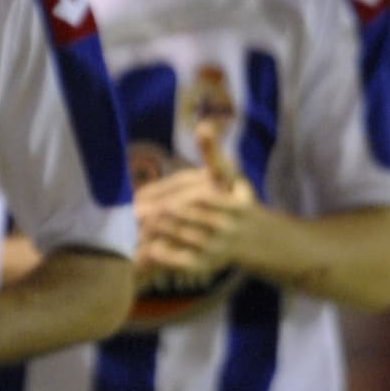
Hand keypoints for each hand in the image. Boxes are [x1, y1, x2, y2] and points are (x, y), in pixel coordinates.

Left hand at [134, 121, 255, 283]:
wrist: (253, 237)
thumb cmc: (230, 195)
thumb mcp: (227, 172)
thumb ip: (212, 151)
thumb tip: (204, 127)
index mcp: (235, 202)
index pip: (201, 197)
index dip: (172, 197)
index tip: (147, 197)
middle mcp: (229, 225)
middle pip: (188, 216)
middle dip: (159, 212)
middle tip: (135, 210)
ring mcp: (220, 245)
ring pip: (185, 237)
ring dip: (159, 231)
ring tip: (138, 223)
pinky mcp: (210, 263)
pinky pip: (185, 261)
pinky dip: (166, 256)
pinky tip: (148, 248)